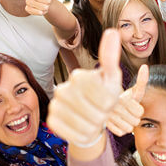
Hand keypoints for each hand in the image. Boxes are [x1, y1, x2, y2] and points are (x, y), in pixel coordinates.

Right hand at [47, 29, 123, 145]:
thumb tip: (112, 31)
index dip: (112, 103)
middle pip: (98, 113)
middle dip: (104, 116)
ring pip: (87, 126)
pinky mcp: (52, 121)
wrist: (89, 115)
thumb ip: (111, 56)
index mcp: (79, 76)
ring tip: (93, 118)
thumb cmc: (104, 95)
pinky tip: (83, 126)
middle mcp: (63, 88)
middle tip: (101, 111)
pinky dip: (83, 134)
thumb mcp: (112, 78)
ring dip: (95, 126)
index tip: (109, 99)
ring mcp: (55, 105)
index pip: (107, 98)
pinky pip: (74, 134)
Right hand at [106, 64, 147, 135]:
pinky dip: (120, 129)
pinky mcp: (104, 125)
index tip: (132, 104)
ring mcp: (108, 117)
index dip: (138, 109)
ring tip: (123, 117)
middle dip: (133, 117)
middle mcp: (114, 107)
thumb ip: (142, 80)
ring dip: (127, 124)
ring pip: (128, 128)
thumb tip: (145, 67)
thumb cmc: (122, 96)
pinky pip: (120, 132)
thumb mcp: (132, 89)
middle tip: (127, 111)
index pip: (140, 112)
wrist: (101, 103)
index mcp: (122, 97)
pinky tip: (117, 122)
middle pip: (136, 121)